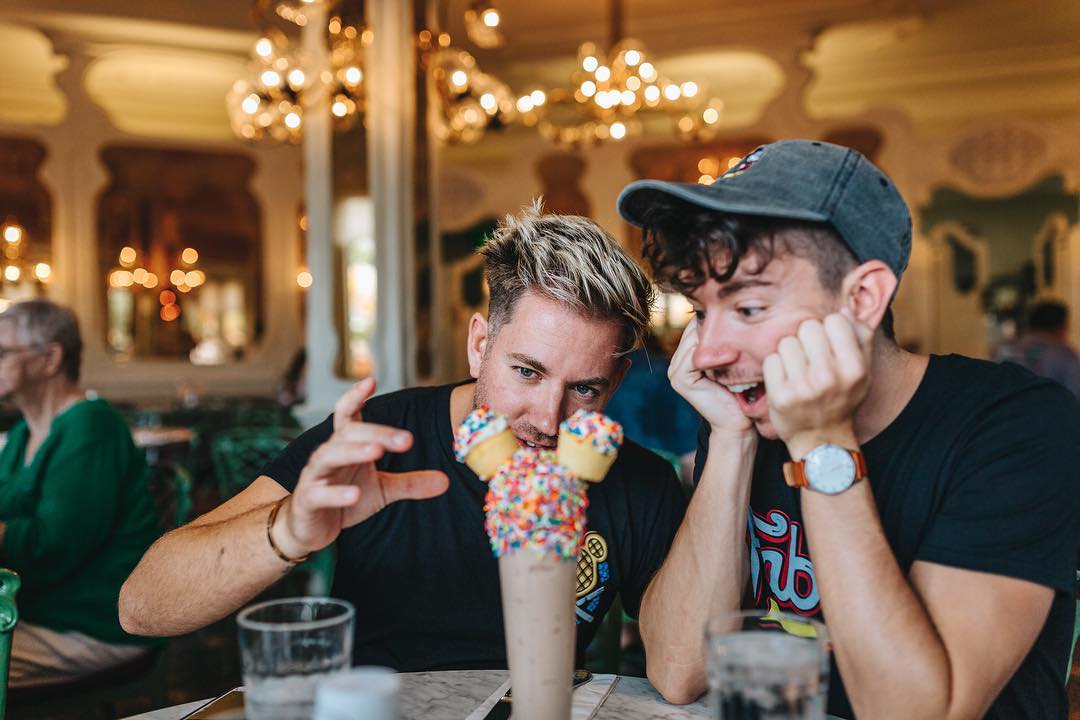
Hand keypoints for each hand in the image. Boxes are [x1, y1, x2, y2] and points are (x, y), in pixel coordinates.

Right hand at [275, 378, 448, 556]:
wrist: (310, 528)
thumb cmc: (346, 499)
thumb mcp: (383, 490)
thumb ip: (410, 483)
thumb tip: (446, 481)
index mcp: (345, 445)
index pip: (346, 414)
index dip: (355, 396)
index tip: (372, 381)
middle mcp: (327, 454)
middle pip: (348, 432)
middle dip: (376, 432)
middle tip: (406, 439)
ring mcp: (314, 476)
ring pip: (328, 455)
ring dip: (353, 451)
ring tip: (376, 451)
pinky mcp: (307, 500)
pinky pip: (318, 493)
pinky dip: (336, 493)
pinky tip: (354, 494)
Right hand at [668, 317, 754, 436]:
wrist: (738, 424)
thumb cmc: (743, 391)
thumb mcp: (736, 360)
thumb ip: (729, 340)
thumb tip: (742, 312)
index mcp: (688, 354)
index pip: (698, 324)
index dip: (717, 317)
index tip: (740, 314)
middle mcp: (678, 360)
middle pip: (694, 329)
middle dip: (716, 324)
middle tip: (740, 319)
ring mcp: (676, 370)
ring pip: (694, 340)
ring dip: (716, 338)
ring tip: (739, 336)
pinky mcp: (680, 379)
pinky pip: (694, 357)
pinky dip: (713, 355)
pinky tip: (732, 355)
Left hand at [762, 313, 872, 457]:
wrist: (822, 440)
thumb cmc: (842, 399)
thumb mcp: (862, 372)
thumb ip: (860, 338)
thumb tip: (843, 311)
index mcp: (854, 369)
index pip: (834, 320)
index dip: (829, 329)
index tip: (829, 346)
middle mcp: (829, 378)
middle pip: (807, 327)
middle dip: (807, 339)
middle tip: (811, 359)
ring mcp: (802, 388)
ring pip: (786, 342)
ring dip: (789, 353)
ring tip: (798, 371)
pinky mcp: (780, 396)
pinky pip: (770, 360)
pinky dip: (775, 368)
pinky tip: (785, 381)